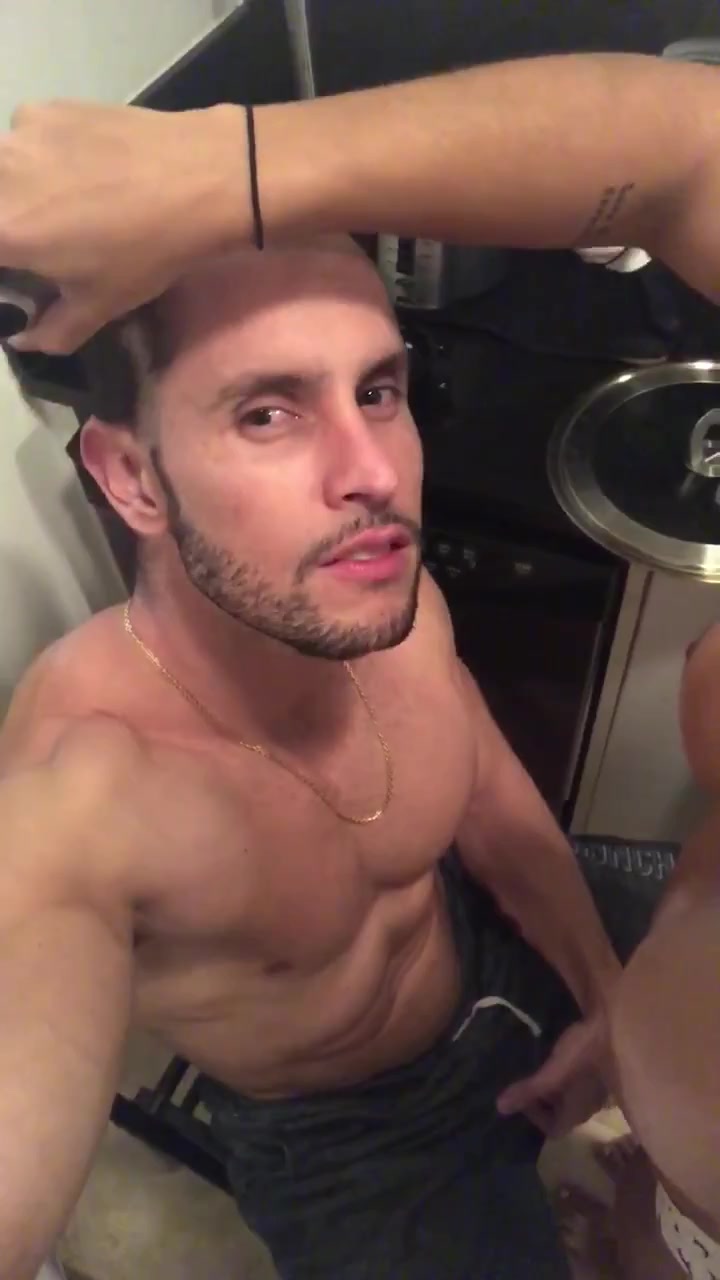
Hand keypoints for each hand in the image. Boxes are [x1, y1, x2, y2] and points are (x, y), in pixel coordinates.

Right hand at [0, 100, 248, 352]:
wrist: (201, 176)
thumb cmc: (146, 251)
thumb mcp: (100, 306)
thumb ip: (51, 331)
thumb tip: (25, 339)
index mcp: (1, 230)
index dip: (6, 267)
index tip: (19, 271)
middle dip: (9, 231)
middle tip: (37, 245)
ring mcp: (16, 133)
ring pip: (2, 172)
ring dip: (18, 194)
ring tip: (62, 209)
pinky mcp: (42, 108)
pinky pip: (22, 140)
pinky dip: (36, 161)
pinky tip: (79, 171)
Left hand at [496, 1017, 609, 1138]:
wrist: (612, 1026)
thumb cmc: (582, 1053)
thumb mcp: (551, 1073)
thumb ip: (528, 1091)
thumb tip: (500, 1108)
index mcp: (578, 1112)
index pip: (555, 1130)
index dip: (535, 1119)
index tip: (524, 1096)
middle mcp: (589, 1106)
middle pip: (561, 1115)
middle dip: (541, 1102)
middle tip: (525, 1081)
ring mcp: (596, 1089)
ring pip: (568, 1098)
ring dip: (550, 1088)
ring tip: (536, 1070)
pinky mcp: (597, 1071)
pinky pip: (575, 1083)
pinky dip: (561, 1077)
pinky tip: (553, 1059)